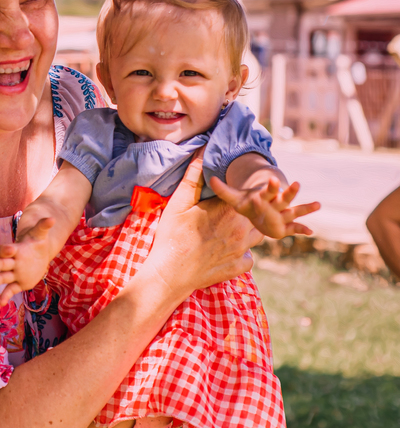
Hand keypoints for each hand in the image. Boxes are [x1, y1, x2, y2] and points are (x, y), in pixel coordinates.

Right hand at [0, 216, 54, 302]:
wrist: (37, 255)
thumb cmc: (36, 243)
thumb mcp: (40, 235)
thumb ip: (43, 226)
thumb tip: (52, 218)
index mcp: (15, 250)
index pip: (6, 250)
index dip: (7, 249)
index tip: (9, 249)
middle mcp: (11, 262)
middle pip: (2, 263)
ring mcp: (13, 273)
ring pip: (1, 278)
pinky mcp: (18, 283)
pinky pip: (10, 289)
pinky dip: (5, 296)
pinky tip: (1, 303)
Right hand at [142, 149, 261, 299]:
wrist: (171, 273)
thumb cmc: (172, 236)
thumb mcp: (179, 203)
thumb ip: (193, 178)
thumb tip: (202, 154)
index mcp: (228, 210)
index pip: (247, 195)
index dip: (248, 192)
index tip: (242, 192)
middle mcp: (241, 229)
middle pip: (256, 215)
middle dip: (252, 212)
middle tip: (236, 213)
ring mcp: (242, 250)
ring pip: (256, 236)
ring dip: (248, 232)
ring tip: (232, 231)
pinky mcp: (239, 267)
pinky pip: (249, 258)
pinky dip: (242, 255)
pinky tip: (229, 252)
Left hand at [209, 175, 320, 239]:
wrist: (258, 206)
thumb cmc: (245, 202)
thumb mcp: (233, 198)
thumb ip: (223, 190)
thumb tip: (210, 179)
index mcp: (264, 196)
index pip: (267, 190)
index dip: (270, 186)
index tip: (273, 179)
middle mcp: (276, 204)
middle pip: (284, 198)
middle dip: (290, 192)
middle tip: (297, 183)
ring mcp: (282, 214)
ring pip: (295, 211)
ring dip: (305, 208)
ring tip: (318, 204)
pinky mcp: (285, 225)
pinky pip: (295, 227)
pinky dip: (302, 229)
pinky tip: (310, 232)